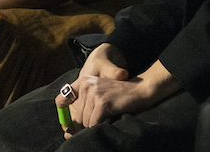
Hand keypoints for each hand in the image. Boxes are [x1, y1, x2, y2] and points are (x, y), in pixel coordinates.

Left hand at [56, 47, 177, 137]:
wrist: (141, 90)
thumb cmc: (121, 97)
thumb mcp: (100, 95)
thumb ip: (85, 106)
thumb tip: (69, 129)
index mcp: (84, 81)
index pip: (68, 103)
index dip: (73, 119)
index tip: (73, 127)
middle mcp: (87, 84)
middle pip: (79, 117)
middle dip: (89, 122)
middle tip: (103, 118)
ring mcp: (94, 92)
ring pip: (86, 122)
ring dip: (97, 123)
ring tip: (109, 115)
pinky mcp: (102, 102)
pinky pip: (94, 123)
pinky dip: (102, 125)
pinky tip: (111, 117)